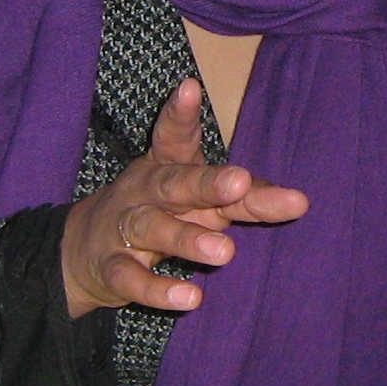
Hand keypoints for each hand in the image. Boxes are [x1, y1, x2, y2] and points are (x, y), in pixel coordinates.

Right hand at [60, 78, 308, 319]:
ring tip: (226, 252)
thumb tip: (300, 201)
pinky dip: (159, 290)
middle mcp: (146, 191)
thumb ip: (250, 198)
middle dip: (206, 182)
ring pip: (154, 229)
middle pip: (174, 182)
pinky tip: (189, 299)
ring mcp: (126, 228)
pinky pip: (134, 279)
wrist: (86, 250)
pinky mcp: (113, 268)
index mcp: (168, 166)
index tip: (189, 86)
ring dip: (189, 240)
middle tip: (239, 182)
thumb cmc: (164, 212)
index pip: (175, 136)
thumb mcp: (202, 199)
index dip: (180, 114)